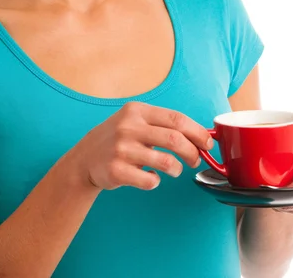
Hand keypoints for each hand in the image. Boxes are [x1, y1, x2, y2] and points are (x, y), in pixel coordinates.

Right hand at [70, 101, 212, 190]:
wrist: (85, 158)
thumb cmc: (119, 138)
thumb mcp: (135, 121)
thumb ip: (162, 124)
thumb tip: (200, 135)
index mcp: (138, 111)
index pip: (177, 118)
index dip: (197, 132)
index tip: (208, 143)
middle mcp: (129, 127)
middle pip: (174, 139)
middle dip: (192, 152)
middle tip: (196, 160)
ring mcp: (121, 149)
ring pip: (165, 162)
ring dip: (176, 169)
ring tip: (175, 170)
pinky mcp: (116, 170)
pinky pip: (148, 181)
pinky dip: (155, 182)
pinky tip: (151, 178)